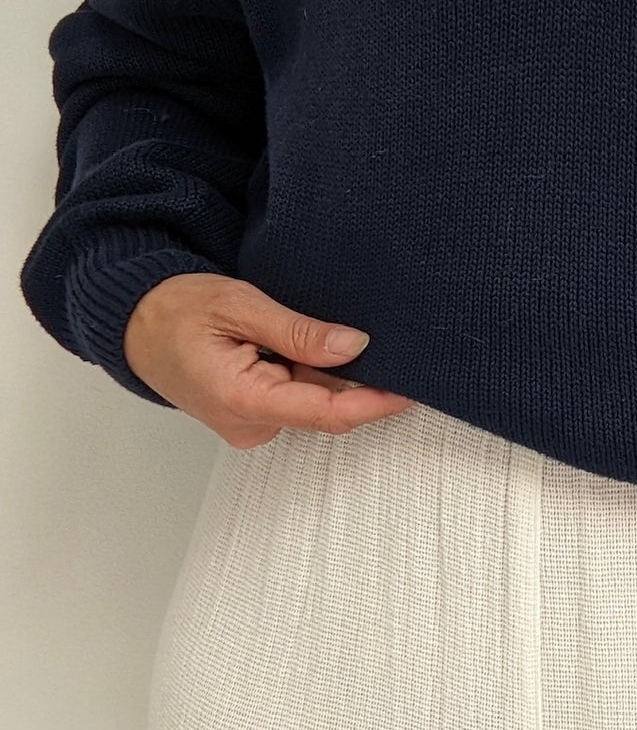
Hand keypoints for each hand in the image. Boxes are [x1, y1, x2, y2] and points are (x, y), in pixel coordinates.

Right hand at [123, 272, 415, 447]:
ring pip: (311, 402)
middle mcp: (249, 424)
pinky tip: (301, 345)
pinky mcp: (252, 416)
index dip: (374, 403)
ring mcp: (250, 424)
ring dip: (324, 371)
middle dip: (351, 377)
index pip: (327, 413)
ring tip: (312, 330)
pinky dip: (308, 374)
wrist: (133, 324)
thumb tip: (353, 346)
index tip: (410, 390)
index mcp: (243, 400)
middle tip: (363, 333)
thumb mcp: (239, 305)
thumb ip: (298, 331)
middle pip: (324, 407)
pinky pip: (295, 399)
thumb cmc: (175, 310)